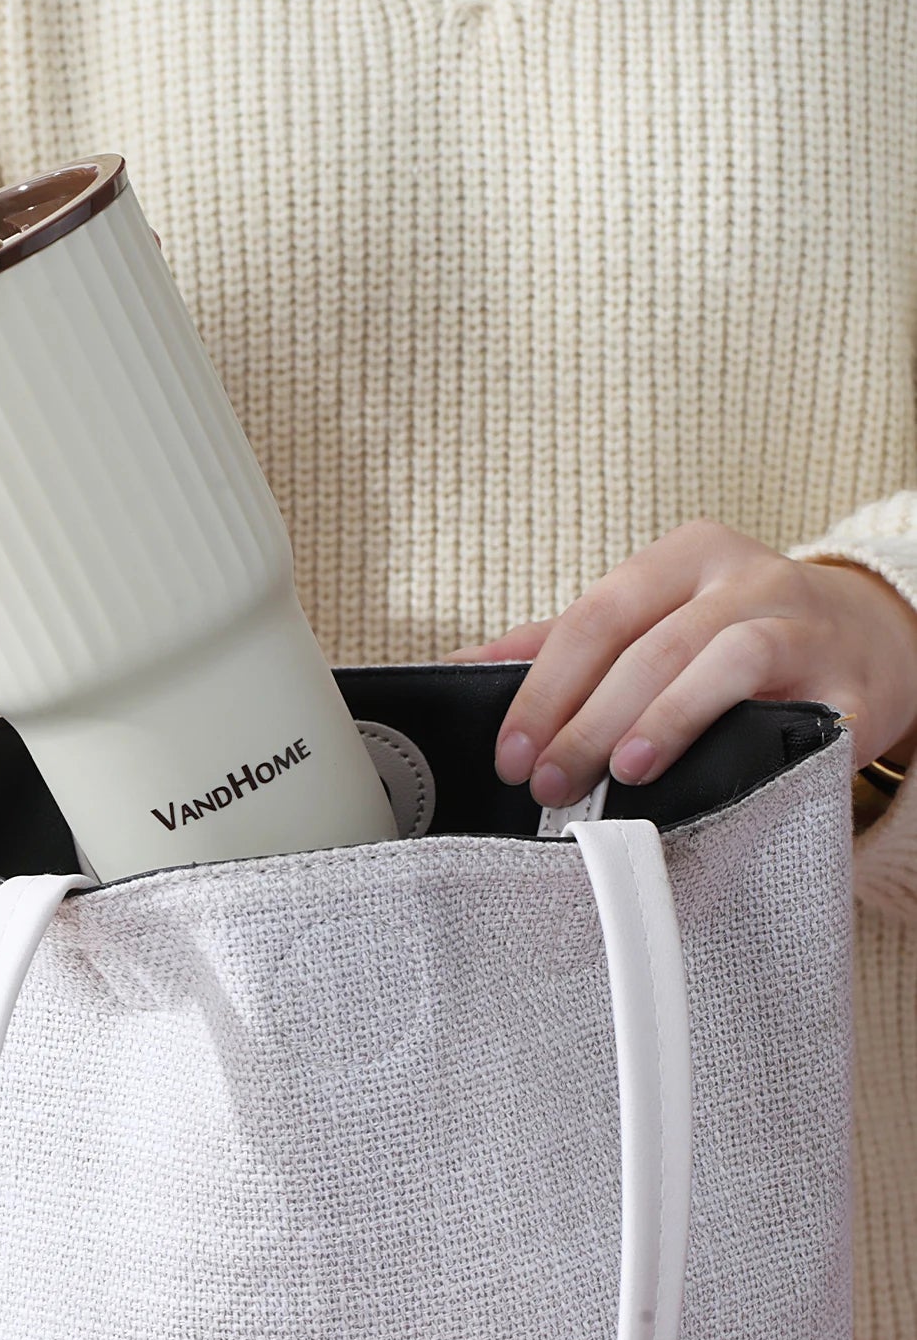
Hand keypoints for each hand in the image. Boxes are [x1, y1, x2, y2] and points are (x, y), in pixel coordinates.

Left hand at [448, 520, 916, 806]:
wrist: (871, 643)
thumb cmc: (741, 633)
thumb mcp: (655, 618)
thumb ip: (564, 643)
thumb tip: (467, 668)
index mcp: (686, 556)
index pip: (596, 615)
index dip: (544, 688)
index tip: (511, 750)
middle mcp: (747, 577)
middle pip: (650, 643)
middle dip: (586, 720)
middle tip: (548, 782)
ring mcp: (804, 626)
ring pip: (724, 658)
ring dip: (663, 719)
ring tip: (623, 771)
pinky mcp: (850, 686)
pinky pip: (800, 711)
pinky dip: (750, 739)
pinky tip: (715, 774)